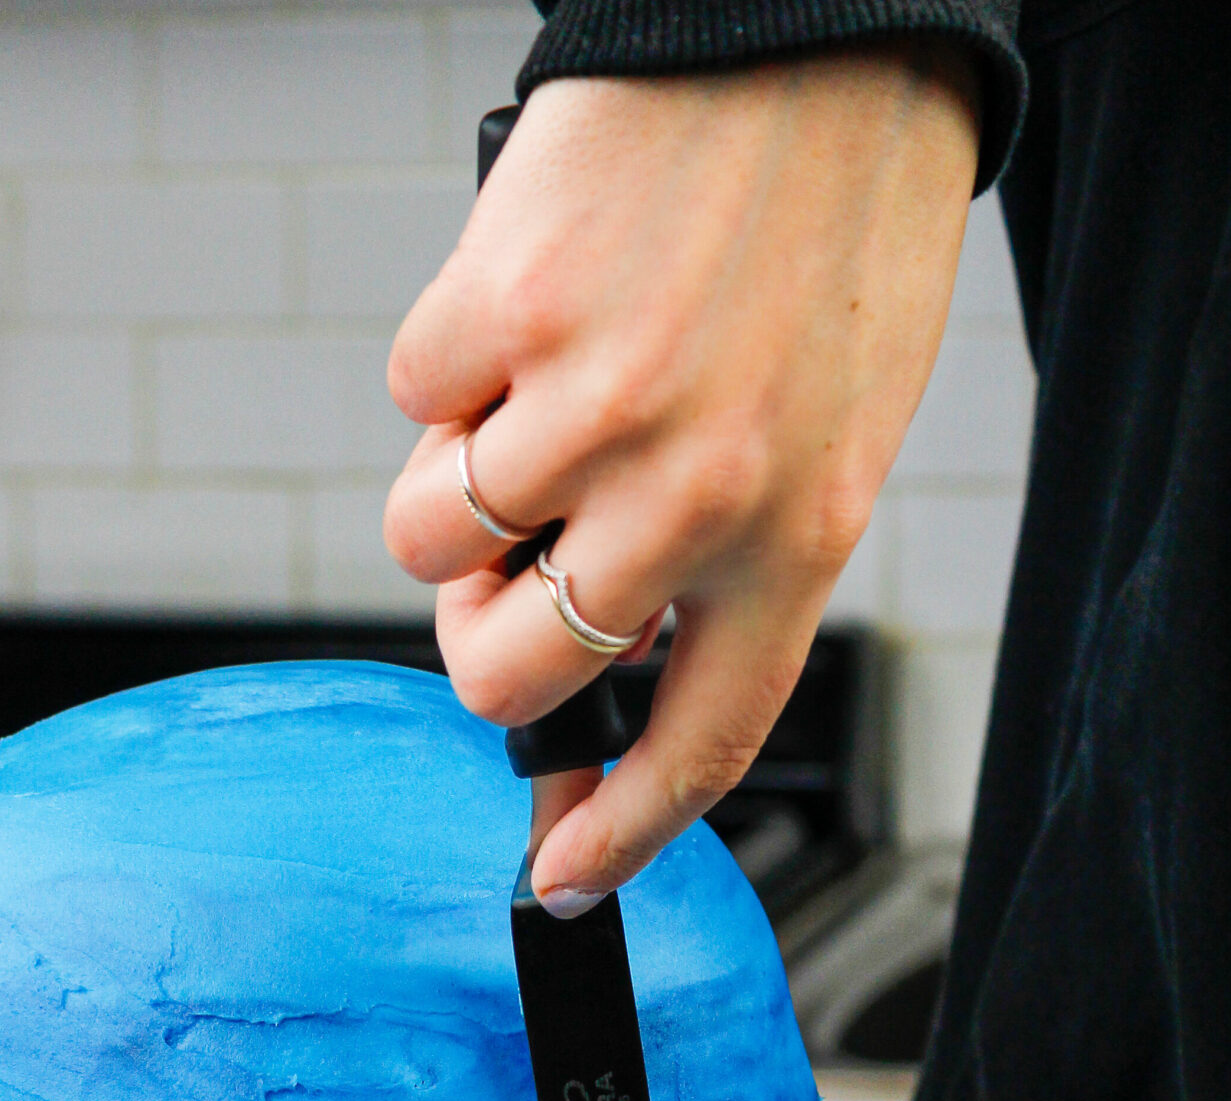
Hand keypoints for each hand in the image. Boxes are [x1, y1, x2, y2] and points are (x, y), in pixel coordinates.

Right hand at [383, 50, 978, 904]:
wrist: (815, 29)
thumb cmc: (827, 229)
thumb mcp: (826, 426)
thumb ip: (725, 559)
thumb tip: (605, 663)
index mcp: (795, 533)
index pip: (698, 739)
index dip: (621, 830)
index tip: (562, 877)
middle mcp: (694, 491)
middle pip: (513, 668)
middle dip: (477, 640)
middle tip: (502, 571)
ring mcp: (593, 405)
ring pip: (429, 539)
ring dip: (452, 483)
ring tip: (529, 390)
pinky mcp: (506, 312)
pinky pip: (412, 399)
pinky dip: (448, 360)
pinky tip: (528, 295)